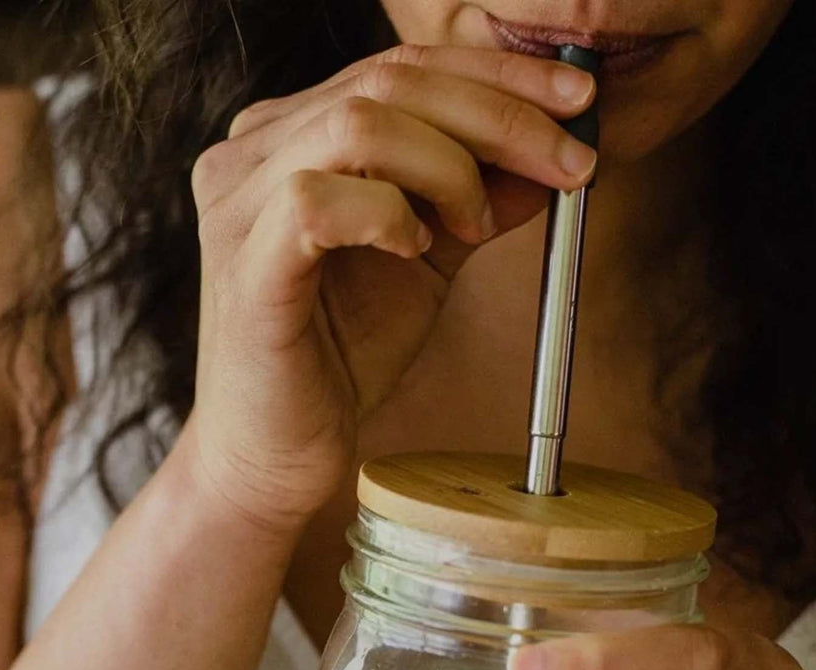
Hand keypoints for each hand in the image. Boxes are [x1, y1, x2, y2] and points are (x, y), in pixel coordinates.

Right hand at [185, 41, 596, 533]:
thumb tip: (554, 156)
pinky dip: (385, 215)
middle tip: (569, 159)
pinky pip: (316, 202)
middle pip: (386, 81)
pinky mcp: (241, 266)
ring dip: (447, 165)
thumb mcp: (426, 265)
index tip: (579, 104)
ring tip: (474, 225)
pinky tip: (412, 250)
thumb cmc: (337, 360)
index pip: (399, 68)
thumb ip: (474, 203)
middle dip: (499, 113)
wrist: (277, 455)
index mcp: (288, 138)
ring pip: (357, 124)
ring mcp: (236, 206)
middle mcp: (249, 155)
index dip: (498, 76)